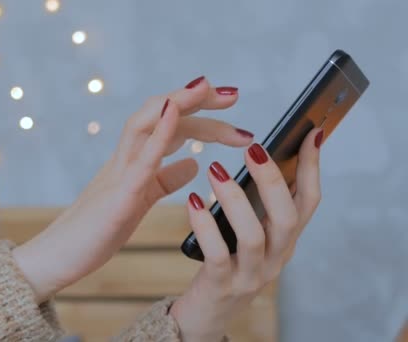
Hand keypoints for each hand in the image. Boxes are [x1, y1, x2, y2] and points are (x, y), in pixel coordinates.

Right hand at [12, 77, 254, 302]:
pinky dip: (157, 132)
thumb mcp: (140, 200)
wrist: (59, 257)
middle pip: (160, 115)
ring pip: (144, 124)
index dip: (200, 112)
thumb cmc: (96, 230)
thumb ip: (165, 180)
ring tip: (204, 87)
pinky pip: (139, 160)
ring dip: (176, 102)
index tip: (231, 107)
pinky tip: (173, 111)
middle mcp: (125, 159)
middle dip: (197, 101)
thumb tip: (192, 162)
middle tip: (234, 95)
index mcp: (134, 162)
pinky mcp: (116, 196)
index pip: (170, 125)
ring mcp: (118, 173)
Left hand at [169, 129, 322, 341]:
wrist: (206, 314)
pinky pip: (217, 255)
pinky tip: (192, 202)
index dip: (312, 168)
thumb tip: (261, 159)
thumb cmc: (226, 264)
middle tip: (252, 148)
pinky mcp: (222, 286)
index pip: (308, 201)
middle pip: (287, 217)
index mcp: (283, 241)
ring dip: (235, 200)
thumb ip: (258, 206)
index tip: (310, 133)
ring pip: (254, 236)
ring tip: (215, 171)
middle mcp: (275, 258)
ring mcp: (250, 275)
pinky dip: (205, 226)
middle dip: (272, 180)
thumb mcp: (249, 235)